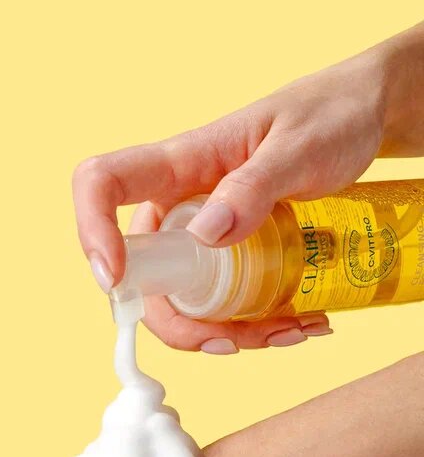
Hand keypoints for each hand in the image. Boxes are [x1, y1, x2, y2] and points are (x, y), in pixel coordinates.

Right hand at [73, 22, 423, 351]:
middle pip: (143, 274)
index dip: (93, 230)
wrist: (364, 120)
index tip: (116, 279)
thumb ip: (254, 185)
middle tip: (240, 340)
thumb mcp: (301, 148)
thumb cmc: (329, 116)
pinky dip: (255, 326)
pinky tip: (303, 321)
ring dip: (229, 333)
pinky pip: (223, 303)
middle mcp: (181, 203)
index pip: (103, 183)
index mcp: (182, 163)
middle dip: (183, 323)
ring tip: (296, 329)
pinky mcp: (233, 255)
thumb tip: (204, 235)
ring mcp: (205, 233)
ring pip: (186, 302)